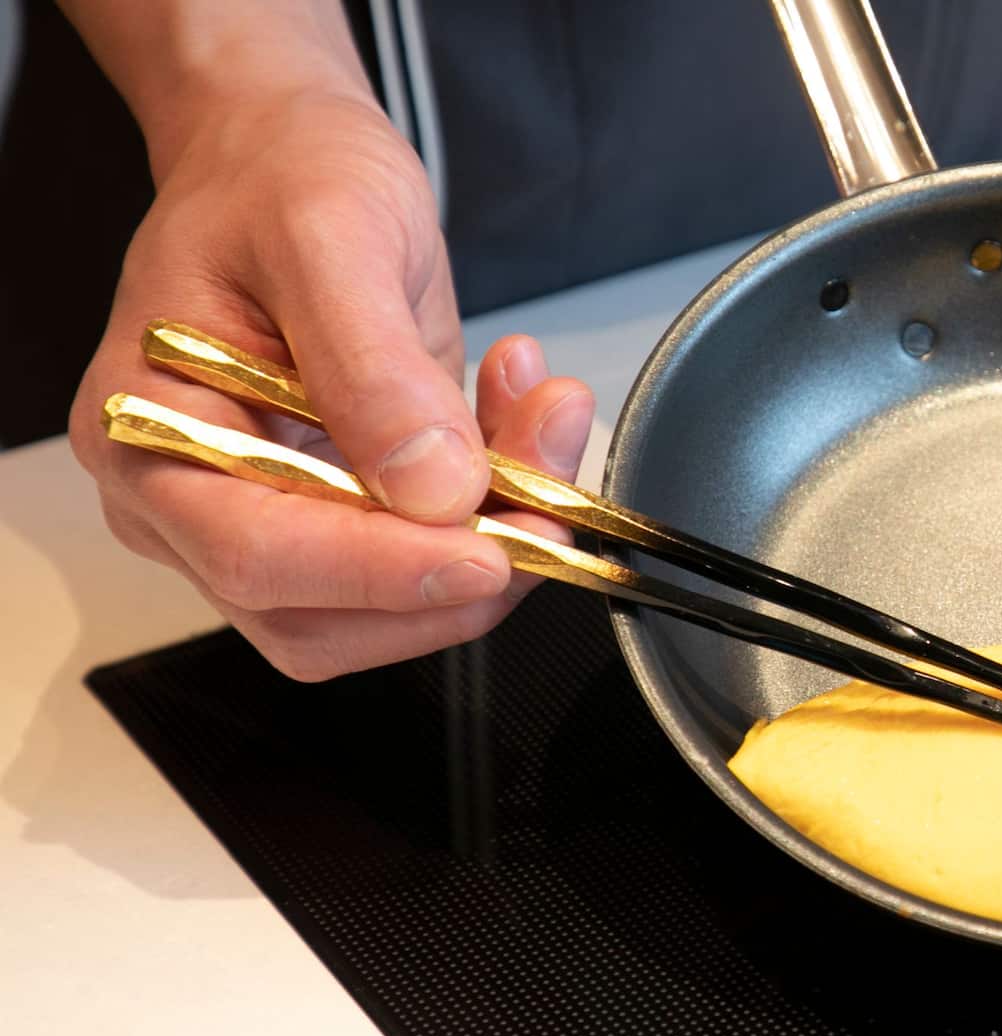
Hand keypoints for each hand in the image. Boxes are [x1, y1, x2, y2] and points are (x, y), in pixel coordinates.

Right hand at [68, 90, 595, 679]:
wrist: (293, 156)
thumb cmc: (281, 178)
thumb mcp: (329, 235)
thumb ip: (373, 366)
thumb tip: (432, 487)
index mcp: (152, 431)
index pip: (259, 555)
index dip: (382, 574)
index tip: (488, 555)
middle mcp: (194, 498)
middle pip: (324, 616)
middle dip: (456, 572)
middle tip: (552, 501)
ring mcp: (272, 514)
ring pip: (389, 607)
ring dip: (495, 541)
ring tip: (543, 421)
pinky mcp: (345, 511)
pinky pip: (429, 555)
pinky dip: (499, 508)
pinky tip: (519, 418)